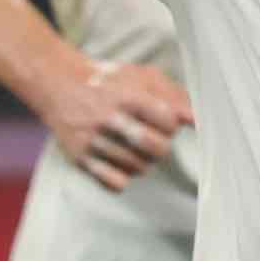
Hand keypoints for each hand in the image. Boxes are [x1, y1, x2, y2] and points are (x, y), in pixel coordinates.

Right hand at [44, 58, 194, 191]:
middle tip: (156, 138)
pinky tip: (121, 161)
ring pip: (138, 167)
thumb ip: (174, 96)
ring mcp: (93, 141)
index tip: (165, 120)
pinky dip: (124, 177)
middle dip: (163, 145)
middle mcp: (109, 119)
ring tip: (136, 146)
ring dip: (145, 160)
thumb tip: (197, 119)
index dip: (172, 124)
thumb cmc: (111, 82)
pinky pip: (115, 183)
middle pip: (155, 147)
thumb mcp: (143, 77)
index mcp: (128, 97)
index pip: (167, 121)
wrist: (62, 86)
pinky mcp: (80, 159)